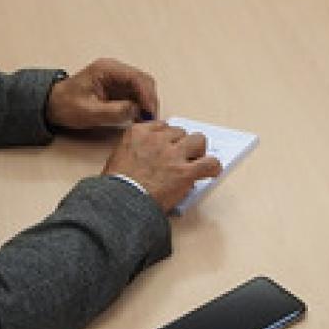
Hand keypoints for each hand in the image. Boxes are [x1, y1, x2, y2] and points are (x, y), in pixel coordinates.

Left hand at [45, 57, 159, 130]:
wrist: (52, 105)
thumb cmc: (66, 105)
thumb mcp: (89, 112)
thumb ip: (113, 111)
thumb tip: (137, 111)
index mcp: (107, 69)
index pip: (136, 78)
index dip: (147, 95)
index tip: (150, 112)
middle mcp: (115, 70)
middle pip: (143, 81)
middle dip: (150, 99)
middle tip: (151, 118)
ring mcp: (117, 78)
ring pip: (142, 88)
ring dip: (146, 103)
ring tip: (146, 120)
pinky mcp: (117, 88)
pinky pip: (135, 94)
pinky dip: (140, 105)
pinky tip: (139, 117)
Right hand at [103, 121, 221, 212]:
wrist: (118, 203)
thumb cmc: (115, 186)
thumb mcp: (118, 157)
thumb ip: (136, 149)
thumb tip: (151, 156)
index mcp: (138, 133)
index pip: (162, 126)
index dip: (167, 139)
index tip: (167, 147)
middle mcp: (157, 139)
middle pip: (180, 132)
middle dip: (181, 144)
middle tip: (179, 159)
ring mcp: (172, 154)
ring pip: (198, 140)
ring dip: (197, 151)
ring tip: (194, 162)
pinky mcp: (185, 172)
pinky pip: (209, 163)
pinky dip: (213, 167)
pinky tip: (211, 172)